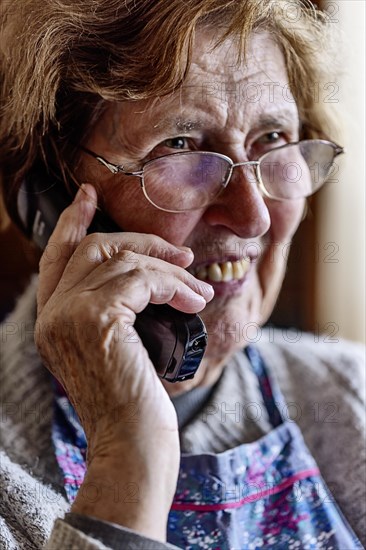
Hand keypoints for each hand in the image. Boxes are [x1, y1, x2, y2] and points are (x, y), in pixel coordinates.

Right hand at [35, 184, 213, 537]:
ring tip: (198, 287)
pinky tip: (193, 299)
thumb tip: (145, 276)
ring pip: (122, 261)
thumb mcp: (115, 349)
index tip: (88, 196)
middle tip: (180, 253)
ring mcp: (70, 315)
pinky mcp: (97, 319)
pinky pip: (141, 280)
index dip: (72, 222)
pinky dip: (174, 284)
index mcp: (53, 321)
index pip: (56, 257)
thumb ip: (113, 312)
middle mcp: (52, 315)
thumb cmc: (133, 402)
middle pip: (94, 248)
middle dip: (141, 243)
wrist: (133, 445)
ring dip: (170, 270)